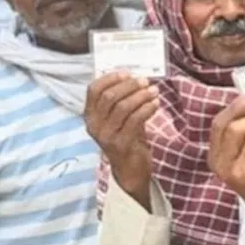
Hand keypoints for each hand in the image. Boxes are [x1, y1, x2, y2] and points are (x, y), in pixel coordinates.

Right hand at [84, 72, 159, 196]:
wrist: (130, 170)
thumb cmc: (126, 138)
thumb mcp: (119, 118)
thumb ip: (121, 100)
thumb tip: (135, 78)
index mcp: (90, 116)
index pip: (94, 90)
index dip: (110, 78)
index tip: (127, 74)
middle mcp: (94, 125)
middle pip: (109, 97)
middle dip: (130, 86)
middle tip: (145, 81)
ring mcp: (106, 136)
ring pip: (122, 107)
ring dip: (141, 96)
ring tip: (154, 91)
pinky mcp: (120, 144)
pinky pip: (135, 120)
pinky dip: (146, 108)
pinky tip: (155, 104)